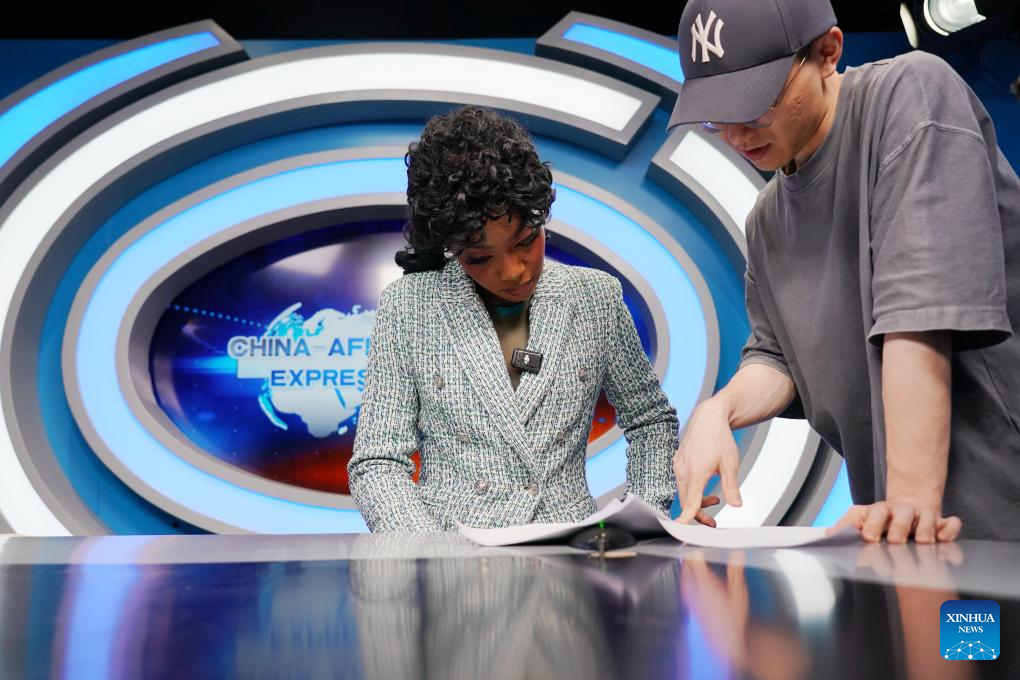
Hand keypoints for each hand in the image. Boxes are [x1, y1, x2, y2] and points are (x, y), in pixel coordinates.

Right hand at [673, 399, 741, 525]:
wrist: (708, 417)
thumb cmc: (719, 438)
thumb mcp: (730, 464)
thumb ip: (731, 487)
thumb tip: (736, 505)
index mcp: (696, 473)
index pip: (689, 503)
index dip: (686, 519)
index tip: (681, 531)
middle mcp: (683, 471)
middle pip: (685, 501)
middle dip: (698, 513)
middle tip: (713, 522)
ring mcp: (678, 466)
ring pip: (683, 492)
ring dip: (697, 501)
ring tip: (716, 500)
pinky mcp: (678, 463)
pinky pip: (682, 483)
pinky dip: (692, 490)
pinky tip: (706, 486)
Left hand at [833, 497, 961, 543]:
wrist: (910, 502)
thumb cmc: (884, 517)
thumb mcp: (863, 518)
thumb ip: (847, 526)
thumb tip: (828, 535)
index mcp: (880, 511)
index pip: (873, 515)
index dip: (870, 525)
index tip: (867, 538)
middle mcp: (901, 511)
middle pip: (901, 515)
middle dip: (899, 528)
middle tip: (896, 541)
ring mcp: (922, 515)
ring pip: (926, 517)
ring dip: (925, 529)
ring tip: (924, 541)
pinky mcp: (941, 521)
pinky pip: (950, 523)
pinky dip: (949, 529)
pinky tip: (944, 539)